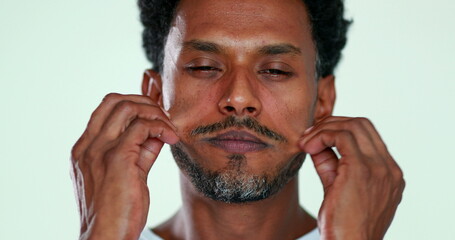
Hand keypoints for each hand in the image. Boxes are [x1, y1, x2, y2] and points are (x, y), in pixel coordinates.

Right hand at [70, 93, 178, 239]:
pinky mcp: (117, 158)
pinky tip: (172, 139)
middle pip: (114, 100)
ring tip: (170, 129)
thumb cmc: (116, 212)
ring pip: (127, 108)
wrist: (106, 238)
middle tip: (165, 118)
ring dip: (155, 113)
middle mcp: (88, 146)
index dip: (134, 105)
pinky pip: (141, 127)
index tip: (155, 115)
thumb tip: (158, 134)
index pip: (105, 109)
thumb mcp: (127, 175)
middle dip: (145, 103)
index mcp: (84, 149)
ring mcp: (100, 150)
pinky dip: (161, 127)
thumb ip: (139, 152)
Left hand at [299, 117, 404, 239]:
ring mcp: (379, 168)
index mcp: (389, 174)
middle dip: (331, 124)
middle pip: (362, 124)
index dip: (339, 130)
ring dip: (324, 129)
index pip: (367, 135)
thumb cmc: (341, 225)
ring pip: (353, 125)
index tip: (316, 138)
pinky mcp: (362, 170)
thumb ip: (331, 164)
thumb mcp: (336, 188)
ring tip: (305, 143)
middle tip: (308, 136)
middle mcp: (389, 168)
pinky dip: (322, 135)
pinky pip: (342, 136)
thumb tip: (317, 144)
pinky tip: (308, 147)